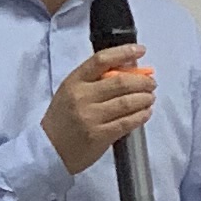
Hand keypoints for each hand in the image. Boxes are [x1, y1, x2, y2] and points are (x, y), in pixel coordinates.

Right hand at [42, 44, 156, 175]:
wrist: (49, 149)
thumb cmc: (63, 118)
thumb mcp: (70, 92)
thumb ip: (94, 80)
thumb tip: (129, 69)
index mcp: (74, 81)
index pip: (101, 60)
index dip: (124, 52)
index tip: (141, 51)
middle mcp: (82, 97)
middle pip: (120, 82)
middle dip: (142, 82)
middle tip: (152, 83)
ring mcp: (91, 117)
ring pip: (127, 102)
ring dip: (144, 98)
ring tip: (150, 98)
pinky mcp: (99, 136)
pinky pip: (126, 122)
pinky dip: (141, 116)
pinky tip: (146, 113)